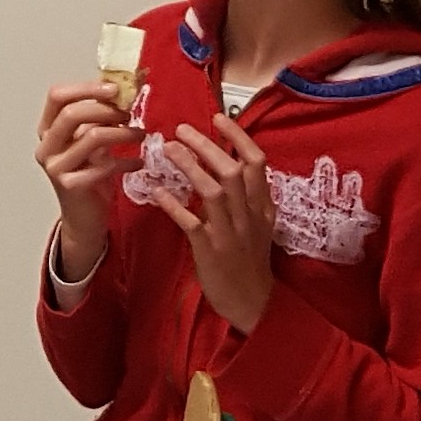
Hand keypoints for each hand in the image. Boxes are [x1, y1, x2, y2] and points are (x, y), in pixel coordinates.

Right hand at [35, 78, 133, 276]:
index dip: (86, 87)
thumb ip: (100, 116)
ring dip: (122, 133)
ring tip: (141, 134)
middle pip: (72, 114)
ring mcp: (56, 167)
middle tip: (130, 113)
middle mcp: (46, 147)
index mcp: (47, 130)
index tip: (115, 88)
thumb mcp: (92, 141)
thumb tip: (125, 85)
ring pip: (92, 137)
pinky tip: (139, 163)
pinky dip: (126, 162)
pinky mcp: (71, 186)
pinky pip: (104, 166)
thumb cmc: (89, 174)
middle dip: (106, 109)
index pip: (57, 96)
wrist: (84, 218)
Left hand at [151, 119, 275, 334]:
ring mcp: (230, 233)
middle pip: (232, 170)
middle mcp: (249, 215)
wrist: (254, 303)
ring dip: (189, 167)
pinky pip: (191, 223)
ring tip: (168, 149)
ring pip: (213, 191)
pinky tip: (157, 191)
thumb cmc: (251, 260)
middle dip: (206, 146)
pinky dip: (174, 205)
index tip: (218, 117)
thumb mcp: (260, 225)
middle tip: (181, 130)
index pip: (257, 162)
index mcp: (263, 206)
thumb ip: (249, 196)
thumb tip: (229, 163)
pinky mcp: (211, 251)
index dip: (238, 137)